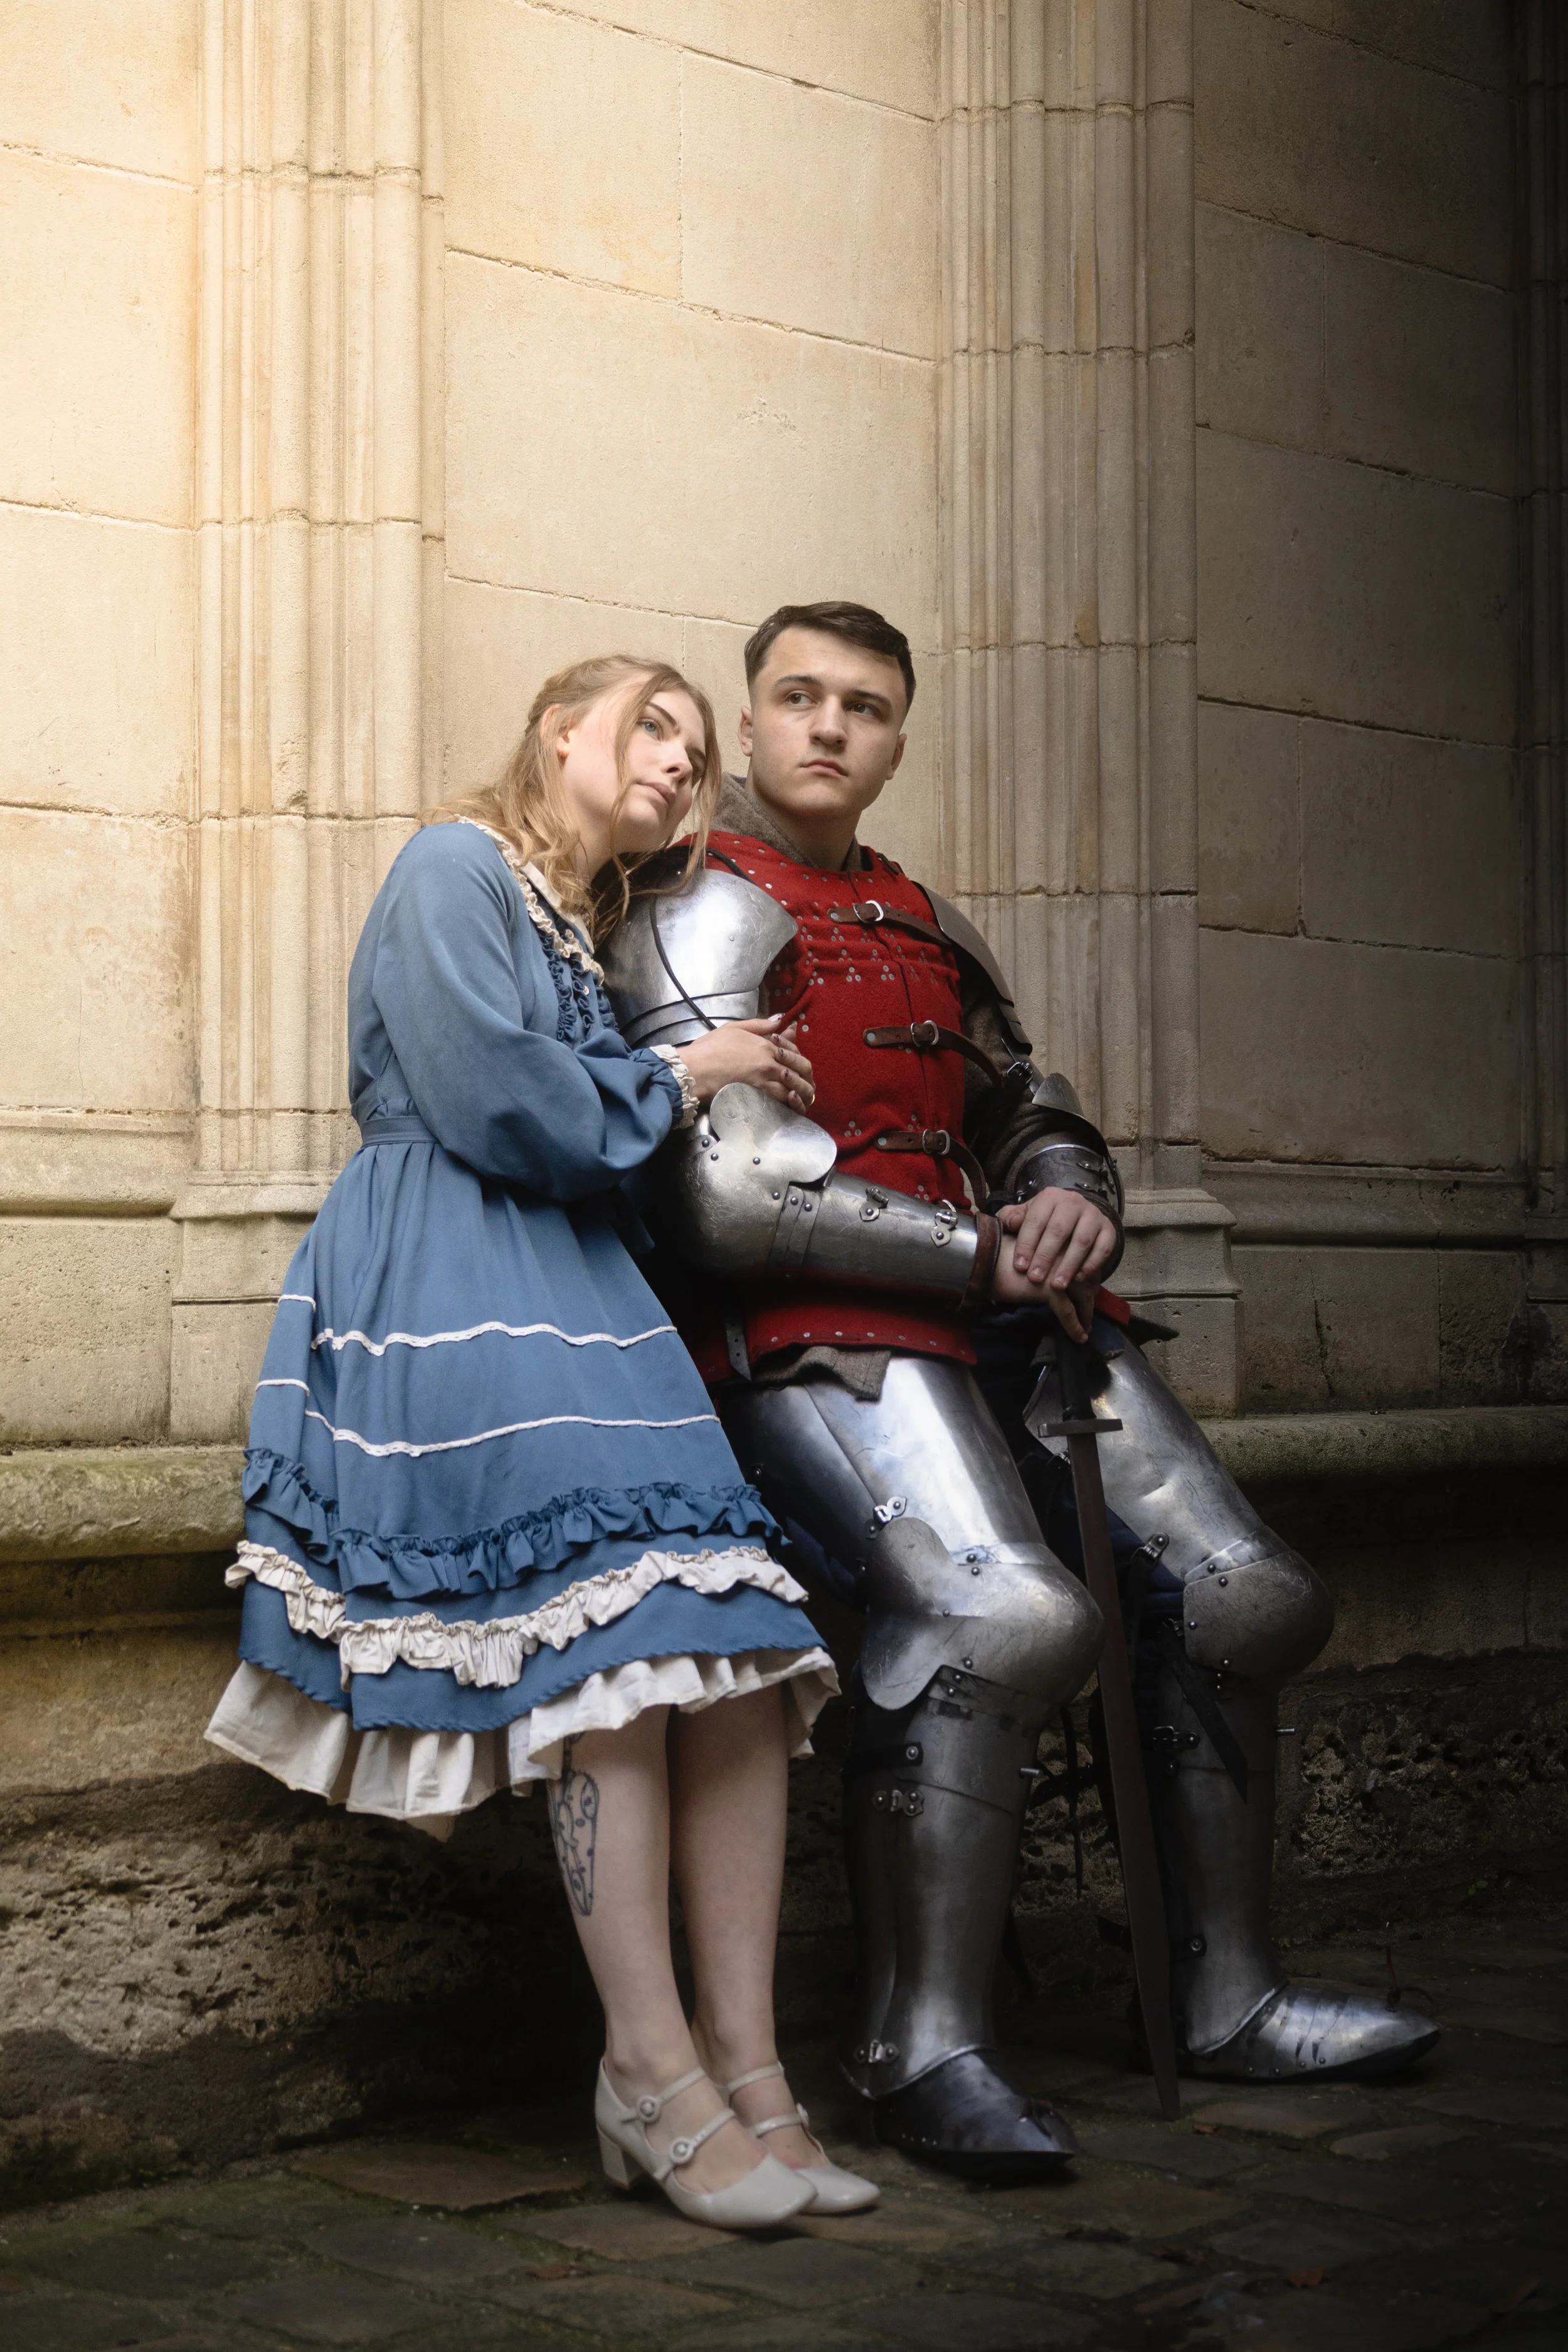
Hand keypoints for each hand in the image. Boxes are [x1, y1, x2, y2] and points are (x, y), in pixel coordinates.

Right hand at [678, 1016, 814, 1111]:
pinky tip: (794, 1103)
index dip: (798, 1055)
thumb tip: (780, 1020)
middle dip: (807, 1075)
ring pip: (796, 1086)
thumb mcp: (735, 1028)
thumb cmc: (710, 1048)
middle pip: (800, 1068)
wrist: (696, 1069)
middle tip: (808, 1081)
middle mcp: (770, 1061)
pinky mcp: (760, 1094)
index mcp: (765, 1044)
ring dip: (803, 1091)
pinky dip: (792, 1102)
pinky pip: (783, 1099)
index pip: (792, 1049)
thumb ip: (760, 1025)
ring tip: (804, 1096)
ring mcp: (766, 1078)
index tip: (798, 1060)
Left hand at [990, 1187, 1118, 1341]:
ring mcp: (1094, 1215)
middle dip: (1045, 1257)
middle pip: (1059, 1230)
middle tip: (1035, 1278)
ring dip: (1068, 1265)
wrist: (1078, 1215)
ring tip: (1056, 1285)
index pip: (1036, 1220)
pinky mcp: (1109, 1229)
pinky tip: (1078, 1279)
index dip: (1026, 1244)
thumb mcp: (1027, 1215)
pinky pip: (1104, 1248)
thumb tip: (1008, 1223)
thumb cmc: (1046, 1220)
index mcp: (1050, 1197)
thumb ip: (1013, 1218)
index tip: (1019, 1266)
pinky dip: (1091, 1264)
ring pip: (1082, 1241)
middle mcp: (1074, 1202)